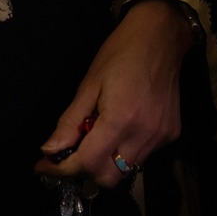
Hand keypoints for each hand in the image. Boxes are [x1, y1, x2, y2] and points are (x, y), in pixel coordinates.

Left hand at [36, 0, 193, 188]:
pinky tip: (121, 129)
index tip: (44, 166)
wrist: (160, 37)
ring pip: (127, 170)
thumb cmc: (119, 54)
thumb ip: (69, 121)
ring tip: (96, 136)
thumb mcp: (88, 84)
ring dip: (106, 161)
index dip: (62, 169)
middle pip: (109, 178)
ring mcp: (161, 136)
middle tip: (71, 153)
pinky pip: (142, 156)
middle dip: (85, 171)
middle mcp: (144, 134)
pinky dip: (125, 151)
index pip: (87, 163)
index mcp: (120, 119)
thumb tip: (50, 150)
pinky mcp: (172, 134)